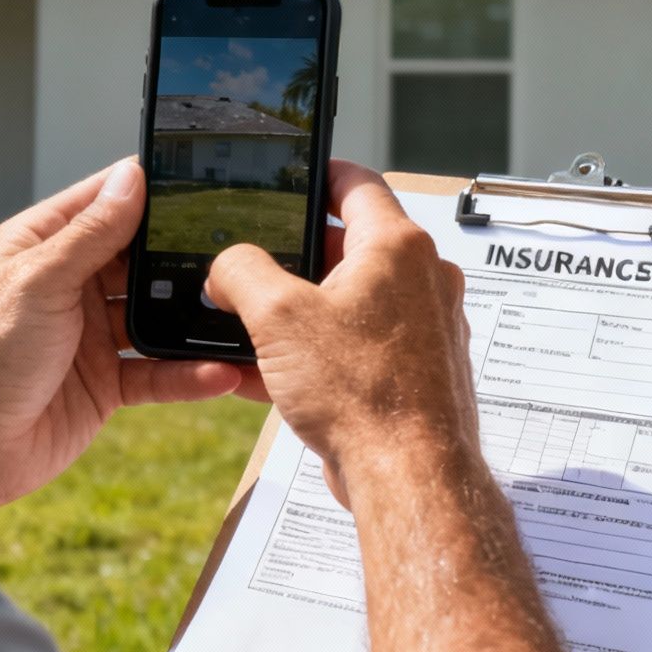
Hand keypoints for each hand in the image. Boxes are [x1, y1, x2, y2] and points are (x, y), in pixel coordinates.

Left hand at [0, 159, 242, 510]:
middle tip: (234, 250)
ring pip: (155, 317)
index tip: (196, 180)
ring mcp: (90, 335)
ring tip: (235, 313)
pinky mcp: (105, 383)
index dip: (146, 190)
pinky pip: (156, 372)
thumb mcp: (41, 281)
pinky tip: (219, 372)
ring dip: (190, 319)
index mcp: (43, 247)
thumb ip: (91, 233)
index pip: (103, 203)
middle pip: (138, 259)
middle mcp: (69, 286)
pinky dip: (186, 374)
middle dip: (181, 257)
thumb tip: (131, 178)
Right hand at [205, 161, 476, 508]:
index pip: (357, 182)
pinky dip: (320, 352)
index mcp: (397, 247)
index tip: (291, 178)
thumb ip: (241, 273)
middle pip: (351, 244)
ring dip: (303, 310)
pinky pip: (359, 347)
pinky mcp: (415, 372)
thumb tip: (227, 266)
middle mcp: (422, 280)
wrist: (408, 478)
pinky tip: (272, 376)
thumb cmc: (364, 396)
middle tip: (254, 263)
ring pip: (351, 301)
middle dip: (295, 256)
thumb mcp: (277, 318)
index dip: (316, 174)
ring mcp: (424, 328)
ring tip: (255, 324)